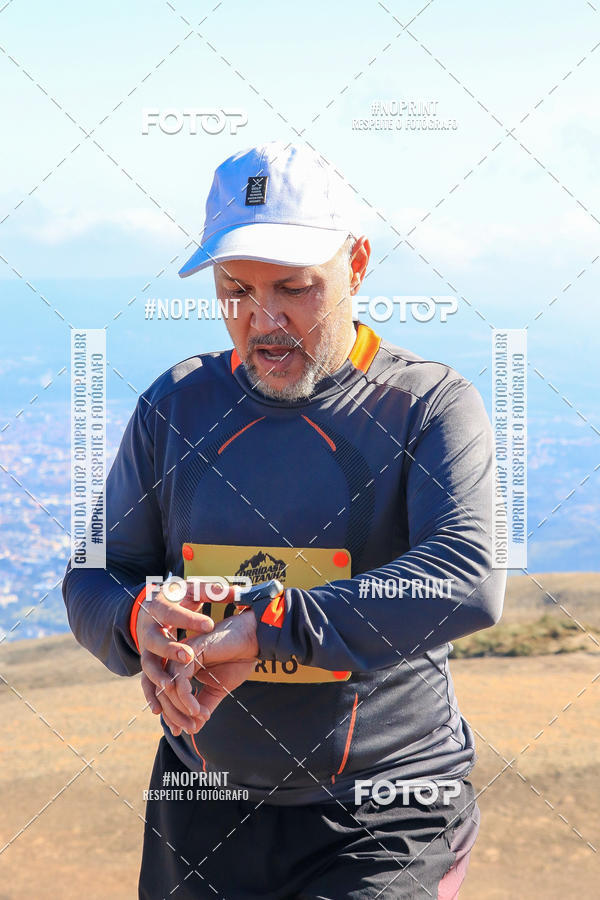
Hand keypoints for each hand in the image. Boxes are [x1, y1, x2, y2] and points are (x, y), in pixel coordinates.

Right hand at [137, 582, 215, 734]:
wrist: (153, 608)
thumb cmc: (178, 598)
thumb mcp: (193, 590)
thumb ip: (213, 591)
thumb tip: (234, 591)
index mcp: (160, 606)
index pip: (174, 612)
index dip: (190, 619)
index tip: (209, 624)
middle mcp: (149, 629)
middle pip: (156, 640)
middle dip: (171, 648)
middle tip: (189, 655)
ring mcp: (146, 649)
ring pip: (148, 665)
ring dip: (159, 678)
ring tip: (172, 688)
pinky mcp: (148, 664)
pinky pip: (146, 683)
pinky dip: (152, 696)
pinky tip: (160, 711)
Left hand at [162, 609, 259, 733]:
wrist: (253, 640)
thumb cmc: (237, 659)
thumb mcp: (218, 689)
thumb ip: (203, 705)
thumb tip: (193, 728)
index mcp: (181, 667)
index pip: (165, 694)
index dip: (170, 715)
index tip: (180, 731)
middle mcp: (176, 660)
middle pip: (162, 692)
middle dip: (174, 715)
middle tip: (190, 728)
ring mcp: (181, 655)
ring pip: (168, 688)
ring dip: (180, 710)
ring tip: (198, 719)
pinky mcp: (189, 652)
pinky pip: (179, 681)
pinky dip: (186, 698)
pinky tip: (197, 709)